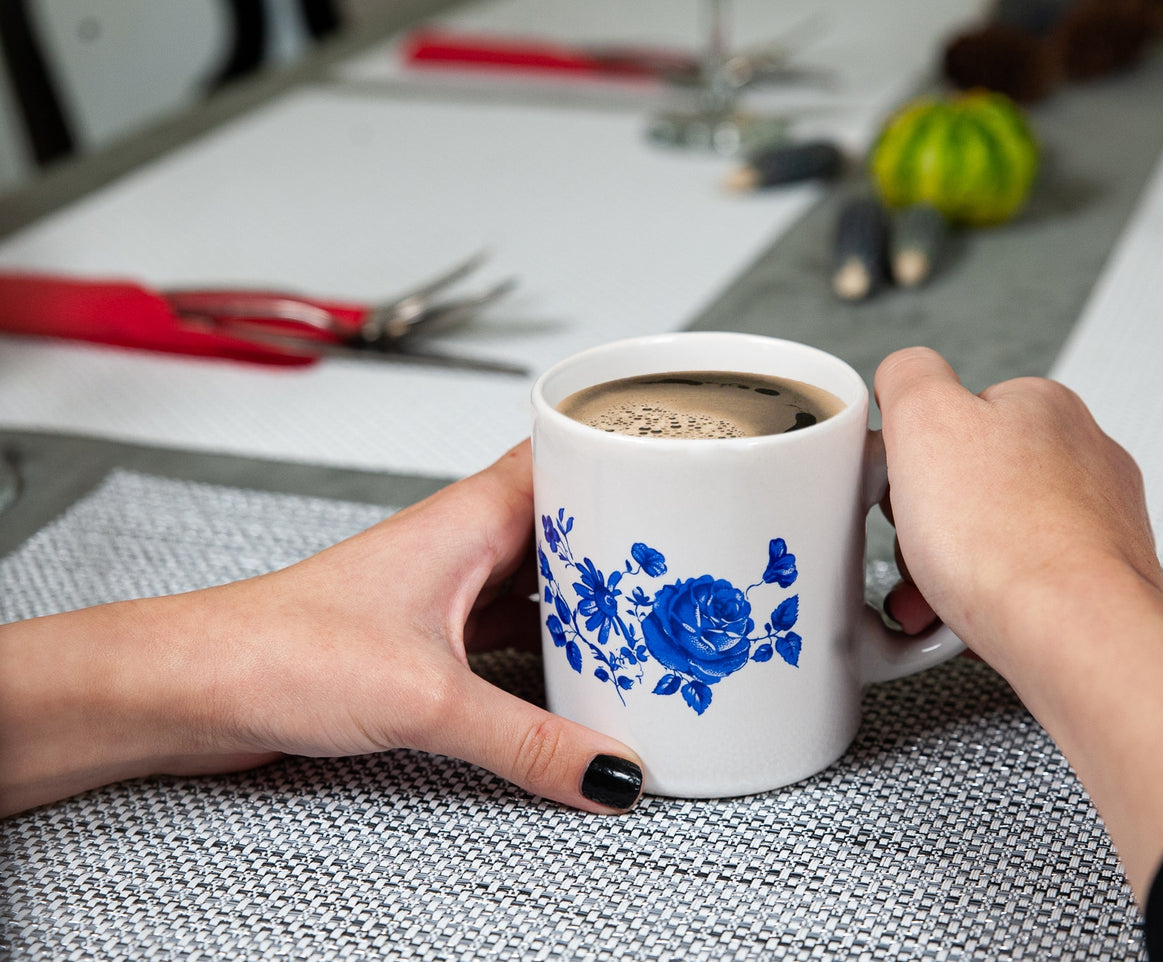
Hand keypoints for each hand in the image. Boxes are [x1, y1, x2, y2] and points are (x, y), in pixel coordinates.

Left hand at [0, 442, 644, 816]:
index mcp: (469, 519)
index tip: (690, 475)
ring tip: (654, 628)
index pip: (566, 459)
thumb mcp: (427, 699)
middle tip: (695, 571)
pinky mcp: (429, 640)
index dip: (627, 459)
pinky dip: (551, 652)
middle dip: (627, 551)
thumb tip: (611, 769)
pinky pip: (513, 636)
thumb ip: (528, 743)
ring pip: (542, 586)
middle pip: (567, 530)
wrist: (194, 686)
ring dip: (590, 607)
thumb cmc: (278, 648)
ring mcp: (447, 593)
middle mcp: (463, 546)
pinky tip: (583, 678)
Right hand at [872, 348, 1162, 893]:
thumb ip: (908, 376)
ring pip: (1000, 536)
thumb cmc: (1005, 541)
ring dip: (956, 566)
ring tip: (936, 596)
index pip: (958, 413)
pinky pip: (1029, 583)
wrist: (1073, 634)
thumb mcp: (923, 419)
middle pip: (976, 479)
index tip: (900, 490)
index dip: (914, 457)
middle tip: (915, 550)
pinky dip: (993, 601)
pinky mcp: (1104, 581)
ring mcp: (1100, 521)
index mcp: (1043, 405)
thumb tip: (904, 372)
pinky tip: (973, 619)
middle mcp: (1084, 454)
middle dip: (933, 521)